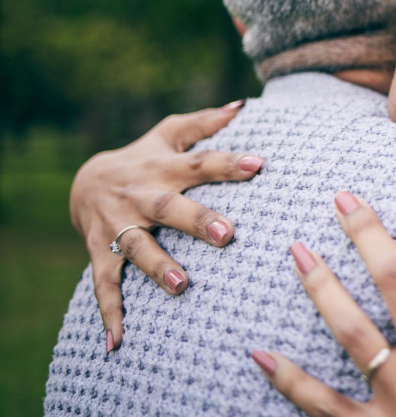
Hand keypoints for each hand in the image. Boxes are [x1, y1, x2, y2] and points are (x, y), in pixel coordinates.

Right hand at [70, 101, 264, 352]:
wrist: (84, 182)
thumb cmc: (143, 157)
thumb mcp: (168, 135)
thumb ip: (205, 123)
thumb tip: (243, 105)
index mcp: (163, 168)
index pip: (200, 163)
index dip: (228, 163)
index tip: (259, 164)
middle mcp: (141, 196)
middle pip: (169, 207)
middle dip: (196, 220)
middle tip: (227, 234)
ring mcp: (119, 226)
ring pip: (137, 248)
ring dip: (158, 266)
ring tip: (181, 284)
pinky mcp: (100, 252)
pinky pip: (104, 285)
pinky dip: (109, 313)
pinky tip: (116, 342)